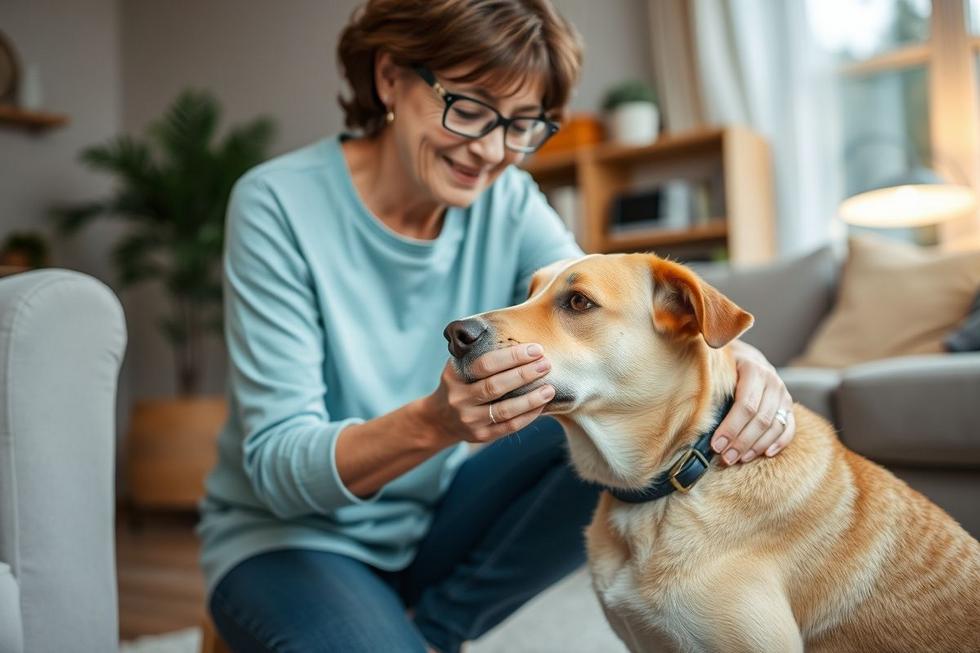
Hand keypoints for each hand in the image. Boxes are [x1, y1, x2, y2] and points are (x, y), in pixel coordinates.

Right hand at [419, 343, 554, 446]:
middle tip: (546, 364)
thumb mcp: (459, 365)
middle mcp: (460, 399)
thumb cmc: (459, 384)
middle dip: (524, 374)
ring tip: (550, 388)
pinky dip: (527, 416)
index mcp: (455, 376)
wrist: (440, 419)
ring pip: (504, 410)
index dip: (512, 357)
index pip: (485, 364)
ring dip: (531, 399)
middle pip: (495, 386)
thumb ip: (479, 353)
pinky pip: (508, 427)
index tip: (535, 349)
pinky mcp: (481, 436)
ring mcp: (470, 420)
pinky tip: (541, 405)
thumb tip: (517, 334)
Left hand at [711, 340, 795, 464]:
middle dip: (742, 442)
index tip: (715, 445)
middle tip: (725, 457)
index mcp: (753, 369)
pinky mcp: (788, 406)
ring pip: (775, 426)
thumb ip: (710, 384)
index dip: (731, 428)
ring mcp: (783, 394)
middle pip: (761, 420)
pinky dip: (779, 443)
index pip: (746, 406)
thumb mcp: (716, 366)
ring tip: (738, 458)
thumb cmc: (723, 364)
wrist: (744, 354)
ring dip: (757, 446)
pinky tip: (765, 454)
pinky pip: (788, 428)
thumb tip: (693, 414)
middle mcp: (773, 381)